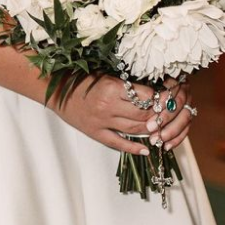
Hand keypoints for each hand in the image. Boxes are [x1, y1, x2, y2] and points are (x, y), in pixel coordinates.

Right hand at [56, 70, 197, 154]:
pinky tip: (146, 150)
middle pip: (143, 115)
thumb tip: (152, 92)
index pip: (145, 96)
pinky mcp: (96, 133)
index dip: (159, 99)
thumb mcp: (107, 75)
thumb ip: (127, 84)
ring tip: (161, 130)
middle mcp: (109, 106)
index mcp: (112, 87)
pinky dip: (134, 148)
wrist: (57, 90)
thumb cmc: (83, 79)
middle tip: (168, 115)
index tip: (167, 98)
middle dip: (159, 116)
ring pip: (134, 129)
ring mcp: (102, 122)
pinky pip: (118, 143)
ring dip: (150, 130)